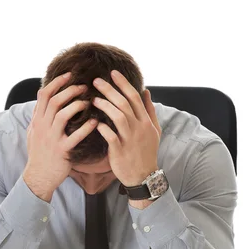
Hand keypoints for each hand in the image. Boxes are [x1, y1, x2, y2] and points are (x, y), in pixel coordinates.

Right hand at [23, 72, 96, 200]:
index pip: (44, 95)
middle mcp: (42, 127)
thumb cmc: (39, 154)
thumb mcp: (34, 132)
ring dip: (77, 105)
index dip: (57, 82)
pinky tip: (95, 122)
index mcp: (37, 121)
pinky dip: (86, 128)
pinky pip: (75, 136)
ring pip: (62, 115)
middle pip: (54, 101)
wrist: (39, 177)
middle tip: (84, 87)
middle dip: (70, 91)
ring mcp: (51, 139)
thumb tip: (42, 98)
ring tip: (89, 102)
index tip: (69, 75)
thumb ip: (39, 115)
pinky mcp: (61, 151)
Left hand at [92, 70, 161, 186]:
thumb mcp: (154, 130)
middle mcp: (139, 128)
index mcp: (145, 121)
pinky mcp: (120, 151)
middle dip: (110, 90)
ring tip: (94, 99)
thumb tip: (146, 91)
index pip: (134, 97)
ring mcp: (130, 140)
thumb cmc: (146, 151)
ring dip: (105, 106)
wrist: (143, 176)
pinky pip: (110, 136)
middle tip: (96, 81)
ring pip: (118, 117)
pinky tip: (94, 122)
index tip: (112, 73)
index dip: (123, 84)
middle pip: (124, 104)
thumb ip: (149, 110)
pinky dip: (102, 127)